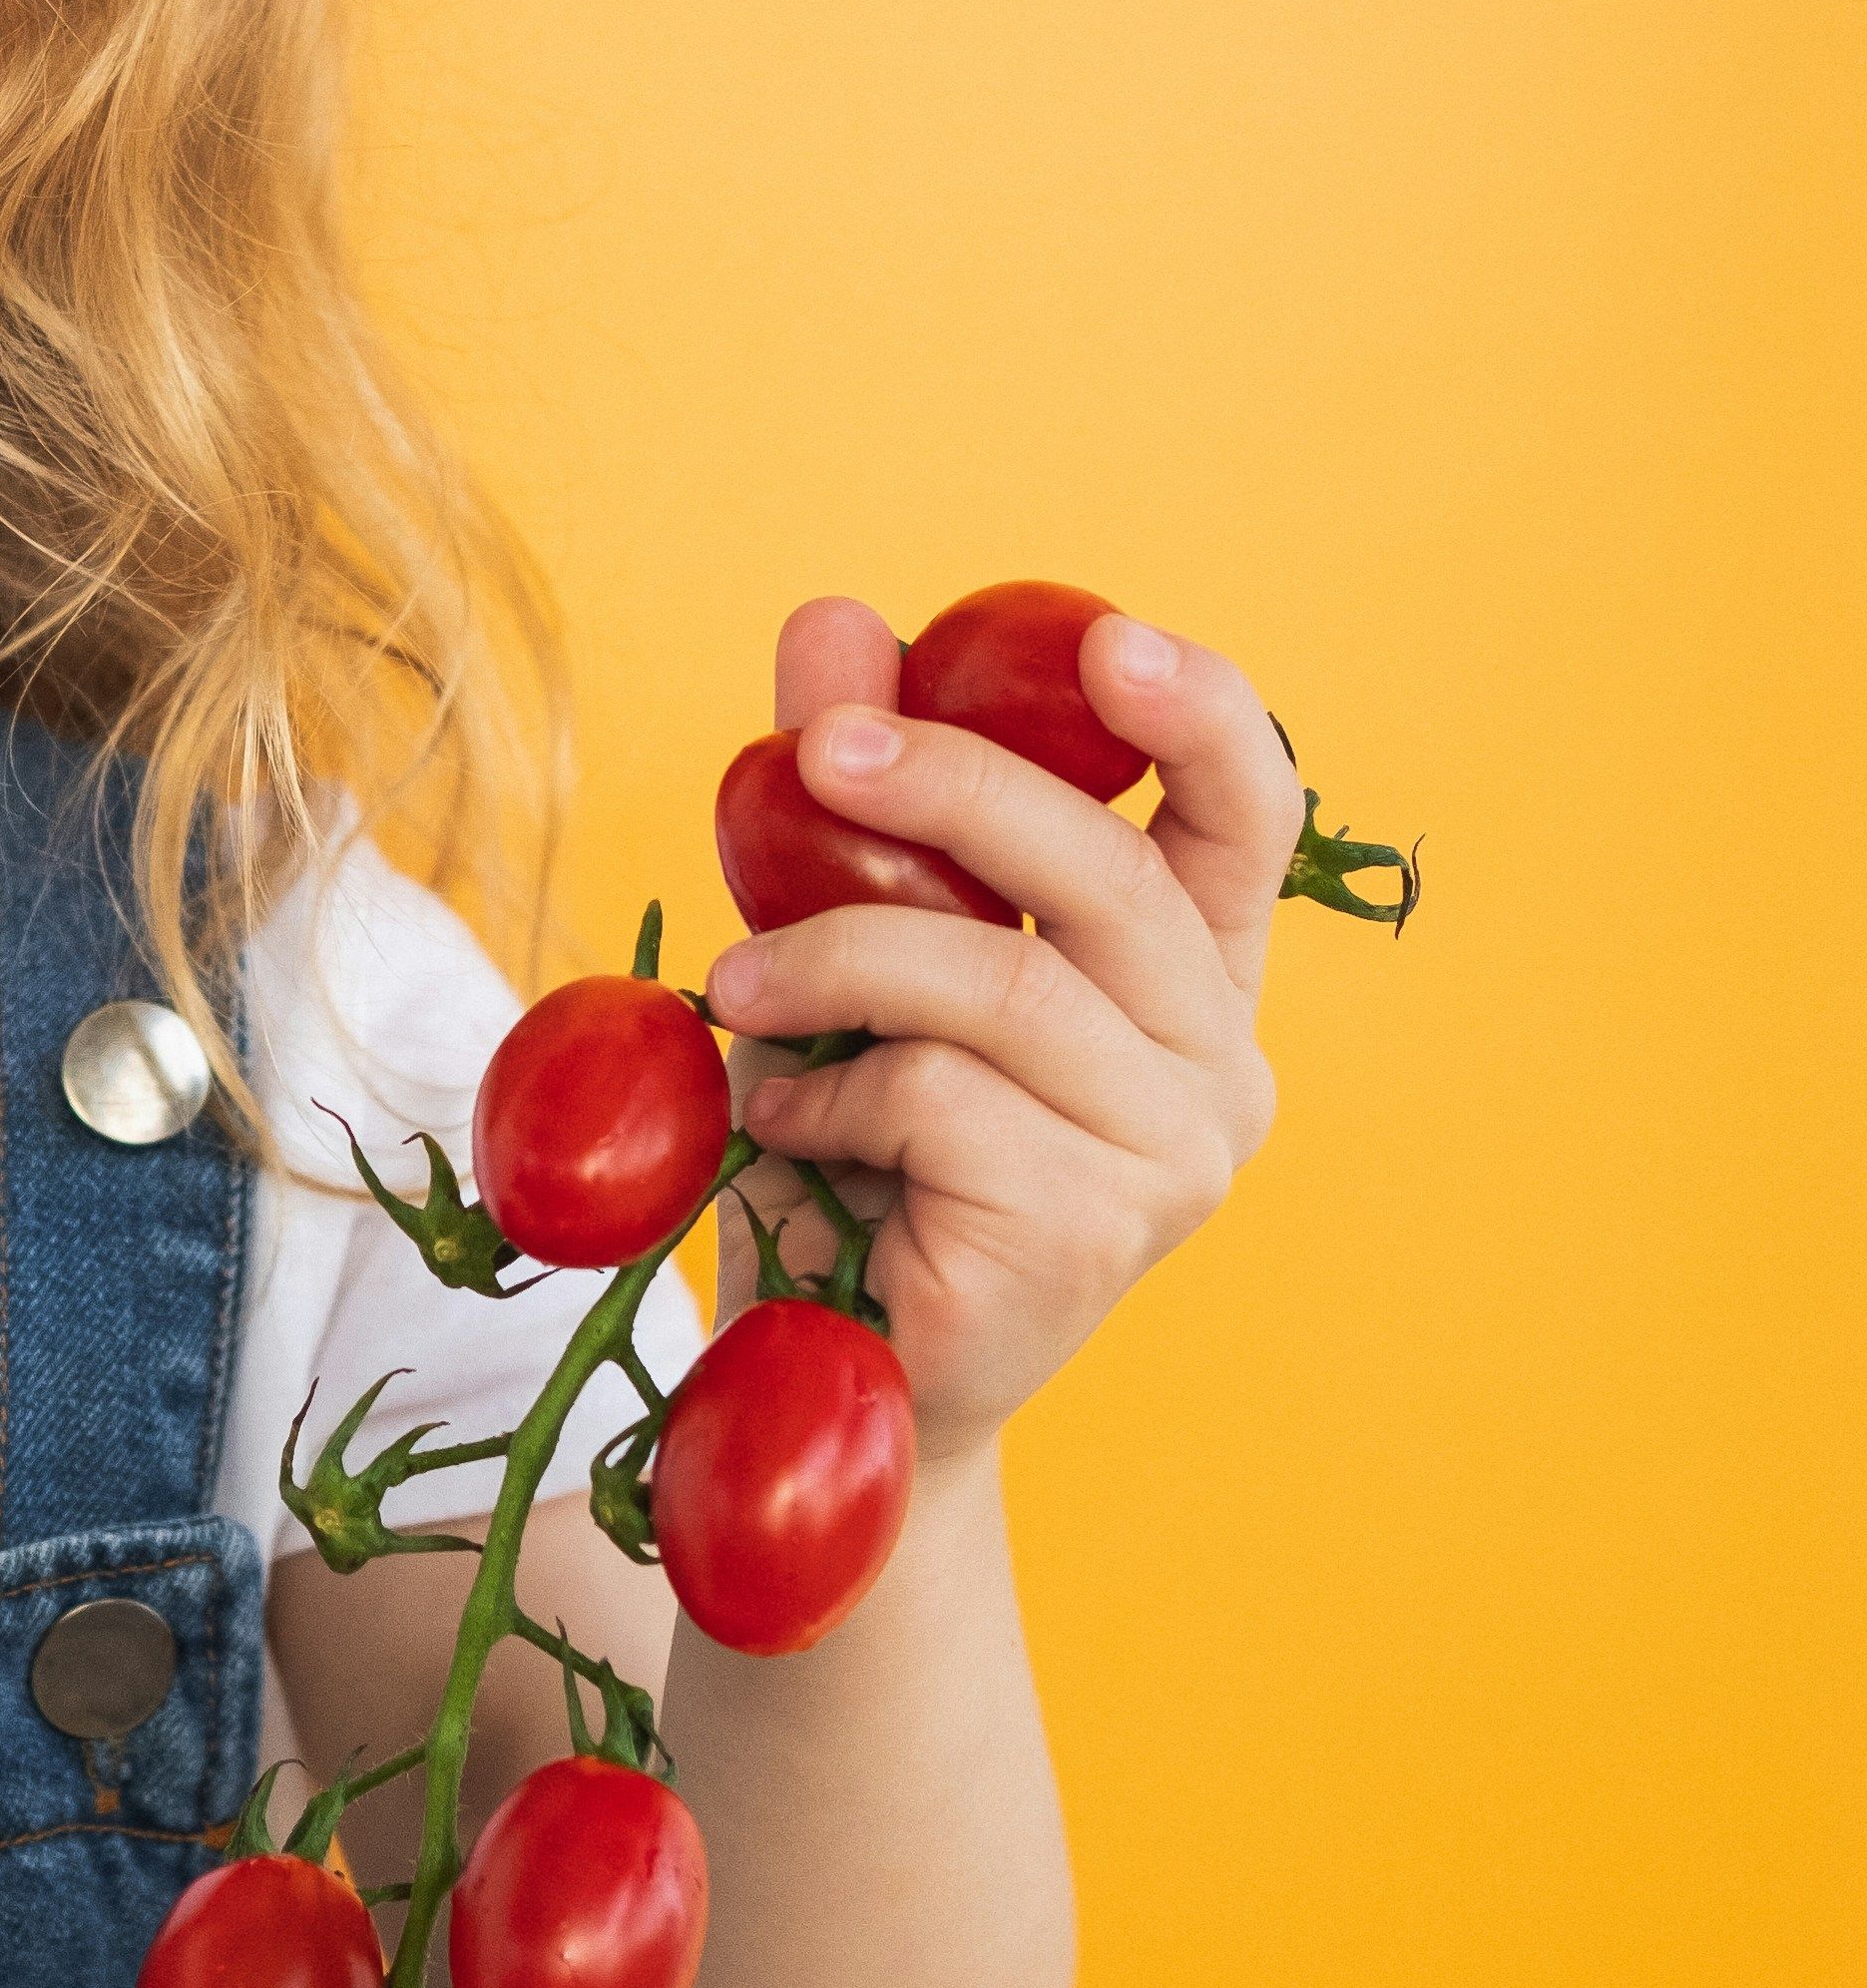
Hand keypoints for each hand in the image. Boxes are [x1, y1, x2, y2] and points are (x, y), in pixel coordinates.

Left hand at [695, 594, 1291, 1467]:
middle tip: (819, 753)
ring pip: (1000, 983)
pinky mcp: (1091, 1229)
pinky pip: (939, 1096)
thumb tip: (833, 619)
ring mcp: (1170, 1155)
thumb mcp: (847, 944)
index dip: (1203, 717)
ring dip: (834, 962)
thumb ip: (858, 798)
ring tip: (736, 992)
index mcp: (1190, 975)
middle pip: (1107, 872)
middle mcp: (1217, 1062)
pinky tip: (784, 1127)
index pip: (1251, 817)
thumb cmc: (858, 1150)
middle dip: (954, 785)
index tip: (1108, 643)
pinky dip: (825, 1090)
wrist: (831, 1367)